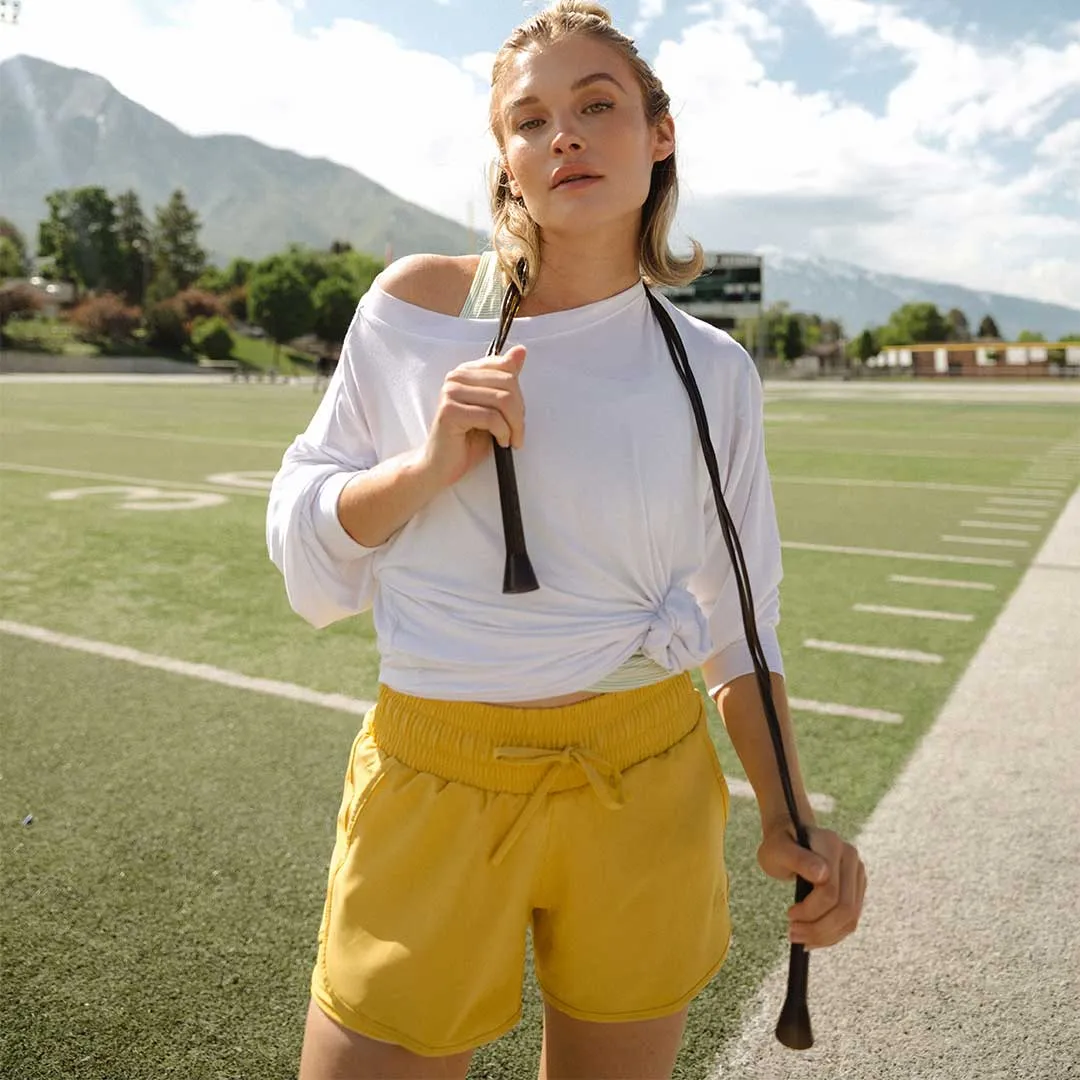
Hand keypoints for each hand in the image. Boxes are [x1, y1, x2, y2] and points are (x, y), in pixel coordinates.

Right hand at [422, 345, 526, 486]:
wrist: (441, 466)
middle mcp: (456, 378)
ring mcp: (450, 393)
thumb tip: (521, 350)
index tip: (517, 416)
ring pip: (502, 400)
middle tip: (517, 433)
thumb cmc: (468, 440)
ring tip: (510, 440)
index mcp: (467, 372)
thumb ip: (506, 381)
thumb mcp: (495, 409)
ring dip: (514, 425)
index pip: (505, 367)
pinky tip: (500, 442)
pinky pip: (491, 417)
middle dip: (519, 412)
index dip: (518, 394)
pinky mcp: (450, 411)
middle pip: (508, 383)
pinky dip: (503, 432)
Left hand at [757, 820, 865, 949]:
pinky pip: (850, 919)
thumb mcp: (777, 850)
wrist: (790, 837)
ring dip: (826, 935)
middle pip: (845, 908)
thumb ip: (798, 859)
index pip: (829, 891)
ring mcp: (857, 873)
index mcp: (831, 845)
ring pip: (851, 918)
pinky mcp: (857, 888)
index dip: (810, 910)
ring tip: (801, 938)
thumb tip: (822, 874)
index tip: (789, 915)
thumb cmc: (780, 845)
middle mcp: (850, 858)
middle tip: (793, 934)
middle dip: (818, 928)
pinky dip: (832, 933)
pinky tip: (813, 936)